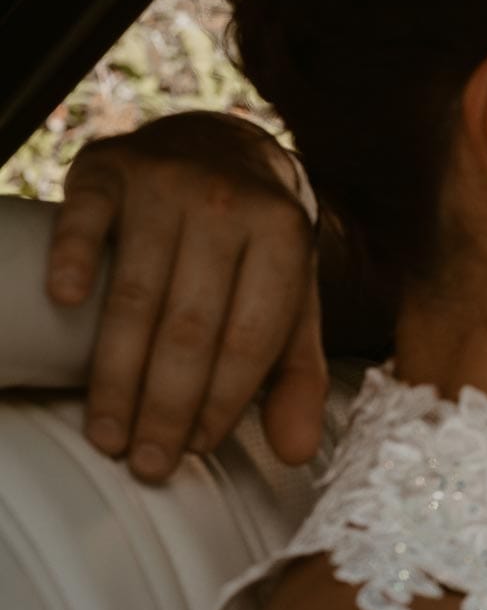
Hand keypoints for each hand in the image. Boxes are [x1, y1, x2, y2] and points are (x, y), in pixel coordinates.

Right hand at [45, 112, 326, 480]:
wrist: (222, 146)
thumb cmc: (256, 244)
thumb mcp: (293, 299)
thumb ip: (296, 373)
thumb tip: (298, 453)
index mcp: (284, 236)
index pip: (251, 336)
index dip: (222, 400)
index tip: (193, 450)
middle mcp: (228, 204)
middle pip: (190, 325)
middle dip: (165, 404)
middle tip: (144, 463)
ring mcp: (166, 182)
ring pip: (135, 293)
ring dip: (116, 372)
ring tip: (105, 433)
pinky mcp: (108, 168)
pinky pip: (86, 219)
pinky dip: (74, 259)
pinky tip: (64, 302)